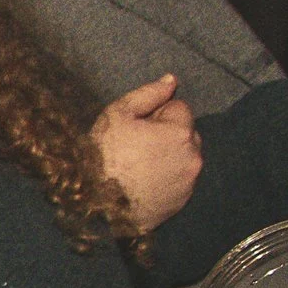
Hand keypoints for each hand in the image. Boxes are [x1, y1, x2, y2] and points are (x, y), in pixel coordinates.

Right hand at [92, 75, 202, 230]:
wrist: (94, 206)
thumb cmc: (103, 156)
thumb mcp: (117, 115)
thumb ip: (147, 94)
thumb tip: (171, 80)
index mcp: (180, 132)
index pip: (179, 108)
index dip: (156, 114)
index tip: (136, 127)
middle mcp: (193, 157)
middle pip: (186, 134)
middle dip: (167, 135)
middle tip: (136, 147)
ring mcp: (189, 182)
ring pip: (183, 158)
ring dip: (168, 157)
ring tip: (138, 168)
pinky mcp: (181, 202)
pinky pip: (179, 181)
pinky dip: (166, 179)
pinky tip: (142, 184)